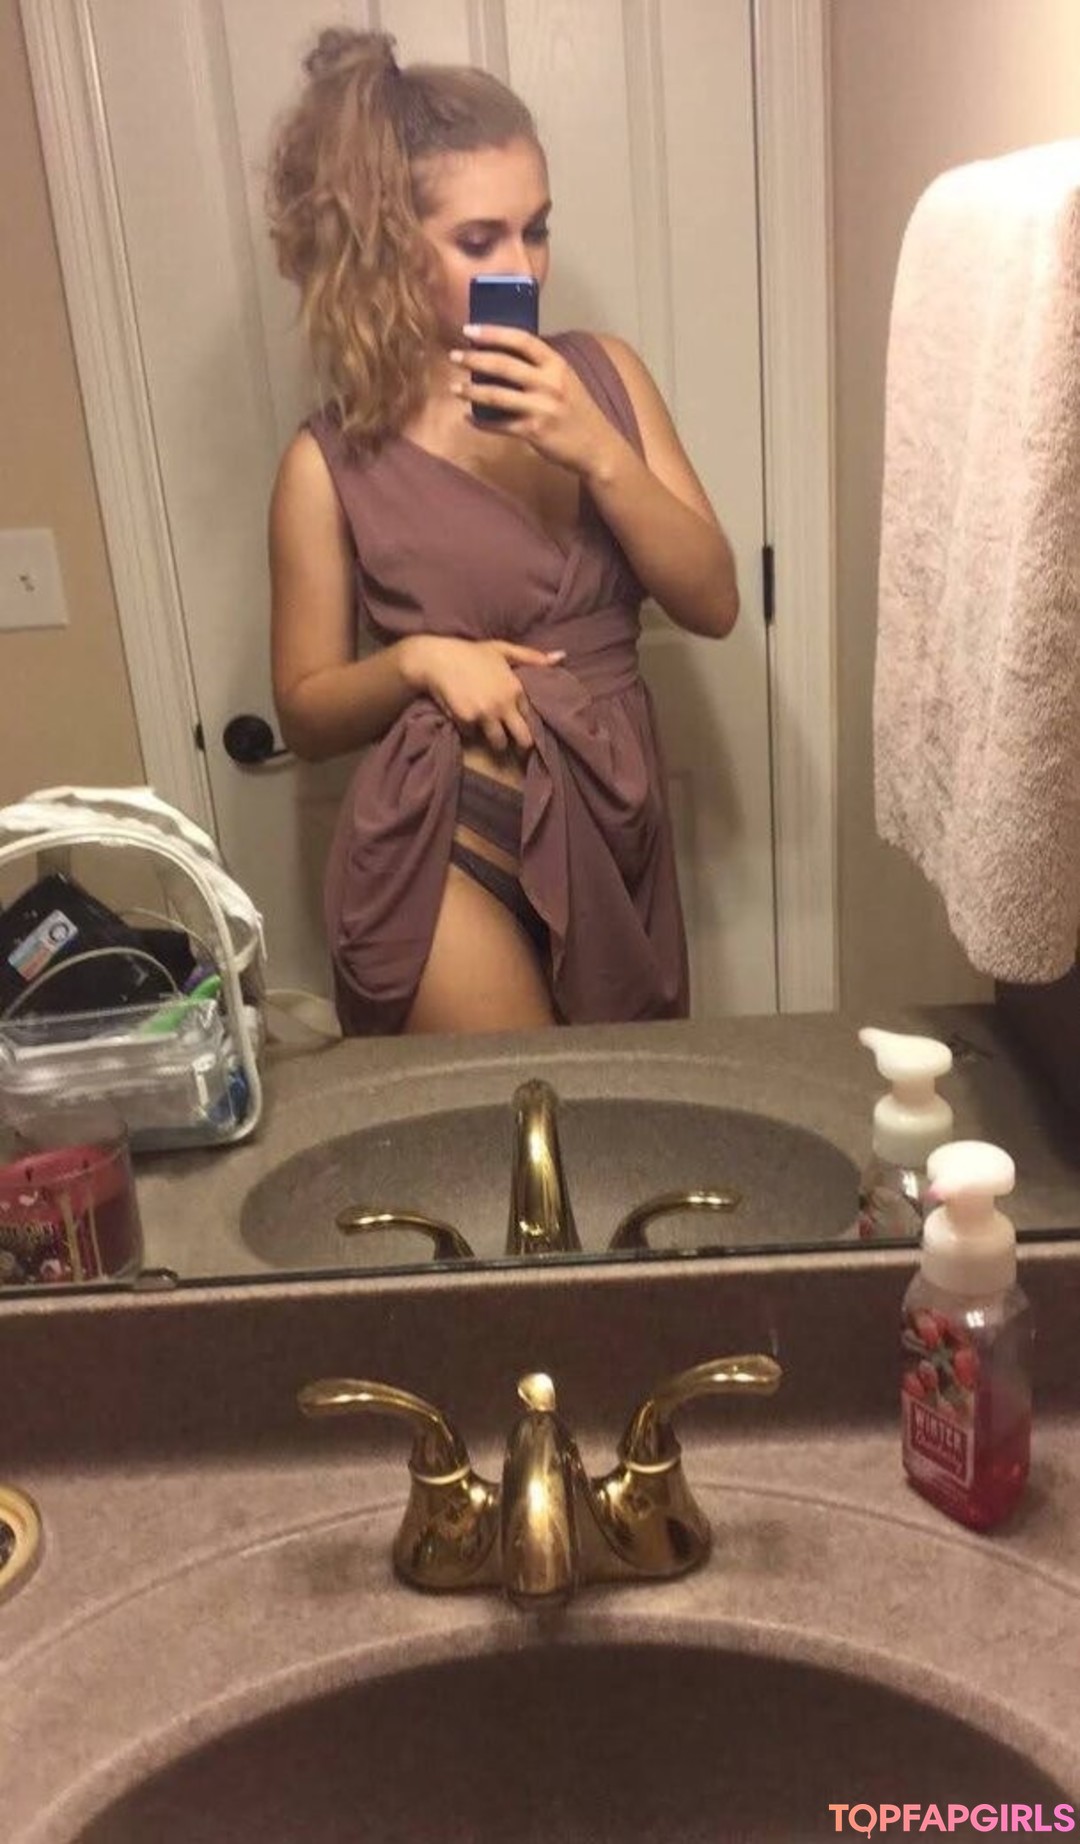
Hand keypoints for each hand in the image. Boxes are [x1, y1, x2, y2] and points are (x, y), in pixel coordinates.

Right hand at [400, 634, 563, 754]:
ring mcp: (485, 714)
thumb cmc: (470, 652)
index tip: (524, 731)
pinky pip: (472, 736)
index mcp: (516, 689)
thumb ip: (532, 657)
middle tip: (517, 750)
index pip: (531, 719)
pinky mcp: (466, 720)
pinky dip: (468, 731)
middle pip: (523, 740)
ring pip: (499, 744)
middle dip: (521, 747)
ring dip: (494, 741)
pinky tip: (464, 719)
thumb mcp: (502, 650)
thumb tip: (562, 657)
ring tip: (489, 735)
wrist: (437, 658)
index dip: (528, 726)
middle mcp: (504, 704)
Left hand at [449, 327, 620, 477]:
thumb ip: (541, 367)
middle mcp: (549, 383)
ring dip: (471, 391)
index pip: (521, 339)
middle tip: (454, 356)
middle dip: (473, 359)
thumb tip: (505, 354)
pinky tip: (469, 418)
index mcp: (556, 364)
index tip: (469, 329)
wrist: (598, 446)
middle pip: (503, 365)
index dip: (493, 333)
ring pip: (496, 395)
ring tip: (454, 387)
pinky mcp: (535, 432)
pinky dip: (482, 422)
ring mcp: (541, 408)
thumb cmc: (578, 411)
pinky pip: (500, 425)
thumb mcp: (565, 380)